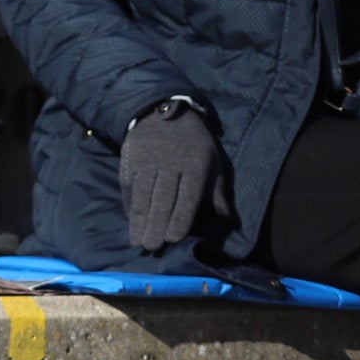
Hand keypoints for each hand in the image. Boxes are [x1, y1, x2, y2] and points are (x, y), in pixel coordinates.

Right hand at [118, 100, 222, 250]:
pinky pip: (128, 184)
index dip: (179, 218)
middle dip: (156, 224)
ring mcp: (147, 161)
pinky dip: (129, 203)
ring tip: (137, 241)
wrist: (163, 112)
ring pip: (143, 194)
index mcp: (195, 167)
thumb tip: (231, 222)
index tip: (172, 238)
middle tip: (151, 247)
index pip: (187, 197)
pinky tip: (131, 219)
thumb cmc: (194, 145)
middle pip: (162, 199)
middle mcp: (170, 165)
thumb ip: (218, 193)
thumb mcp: (213, 164)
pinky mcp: (130, 158)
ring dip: (139, 219)